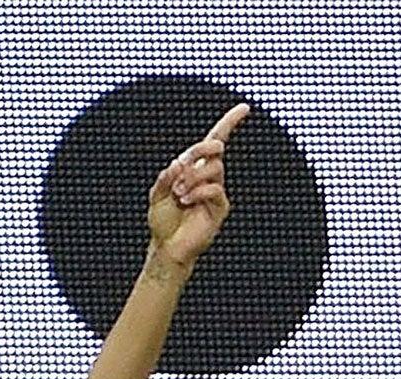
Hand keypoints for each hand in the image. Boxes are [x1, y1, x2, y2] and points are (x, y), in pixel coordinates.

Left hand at [145, 103, 249, 267]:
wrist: (166, 248)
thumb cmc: (163, 222)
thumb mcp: (157, 194)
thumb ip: (166, 176)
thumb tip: (180, 162)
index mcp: (194, 169)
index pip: (215, 140)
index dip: (229, 123)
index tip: (244, 108)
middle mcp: (208, 177)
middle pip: (214, 147)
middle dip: (199, 151)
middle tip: (181, 168)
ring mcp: (216, 191)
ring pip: (214, 168)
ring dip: (192, 178)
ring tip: (179, 194)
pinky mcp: (220, 207)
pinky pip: (214, 189)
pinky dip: (197, 192)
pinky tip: (186, 201)